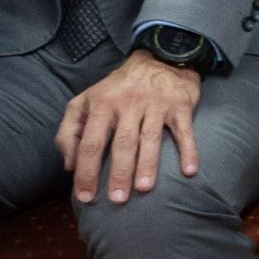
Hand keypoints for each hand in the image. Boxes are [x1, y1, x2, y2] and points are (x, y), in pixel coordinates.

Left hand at [57, 53, 201, 205]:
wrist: (159, 58)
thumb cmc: (118, 88)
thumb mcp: (85, 101)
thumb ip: (70, 131)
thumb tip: (69, 165)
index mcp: (102, 104)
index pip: (91, 143)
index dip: (86, 171)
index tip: (85, 196)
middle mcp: (128, 104)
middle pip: (122, 143)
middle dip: (118, 173)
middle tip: (116, 200)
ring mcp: (155, 105)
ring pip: (150, 139)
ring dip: (148, 164)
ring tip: (144, 189)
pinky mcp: (180, 106)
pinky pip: (183, 131)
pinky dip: (188, 150)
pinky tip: (188, 170)